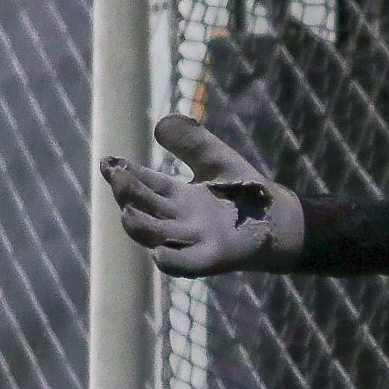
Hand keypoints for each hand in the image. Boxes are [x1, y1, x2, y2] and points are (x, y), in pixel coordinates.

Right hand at [98, 114, 305, 277]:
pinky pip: (185, 265)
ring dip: (139, 226)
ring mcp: (192, 240)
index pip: (143, 184)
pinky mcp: (212, 257)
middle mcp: (178, 219)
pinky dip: (172, 261)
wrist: (281, 219)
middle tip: (117, 175)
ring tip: (127, 212)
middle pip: (142, 208)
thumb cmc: (245, 192)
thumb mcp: (216, 160)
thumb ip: (192, 142)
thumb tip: (160, 123)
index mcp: (176, 196)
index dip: (124, 173)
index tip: (108, 161)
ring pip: (155, 236)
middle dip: (127, 193)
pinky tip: (159, 252)